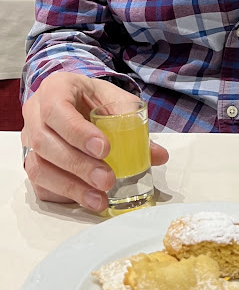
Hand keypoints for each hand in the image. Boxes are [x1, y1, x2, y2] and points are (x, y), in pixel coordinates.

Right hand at [21, 72, 168, 210]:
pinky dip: (65, 195)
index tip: (105, 149)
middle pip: (45, 143)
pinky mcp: (33, 163)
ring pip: (39, 167)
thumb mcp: (117, 102)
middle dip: (78, 165)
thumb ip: (135, 124)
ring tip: (99, 199)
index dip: (78, 132)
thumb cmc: (96, 100)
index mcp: (55, 89)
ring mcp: (29, 141)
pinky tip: (88, 200)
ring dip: (71, 187)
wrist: (78, 100)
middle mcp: (35, 114)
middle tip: (107, 180)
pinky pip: (41, 184)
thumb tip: (159, 156)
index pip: (56, 109)